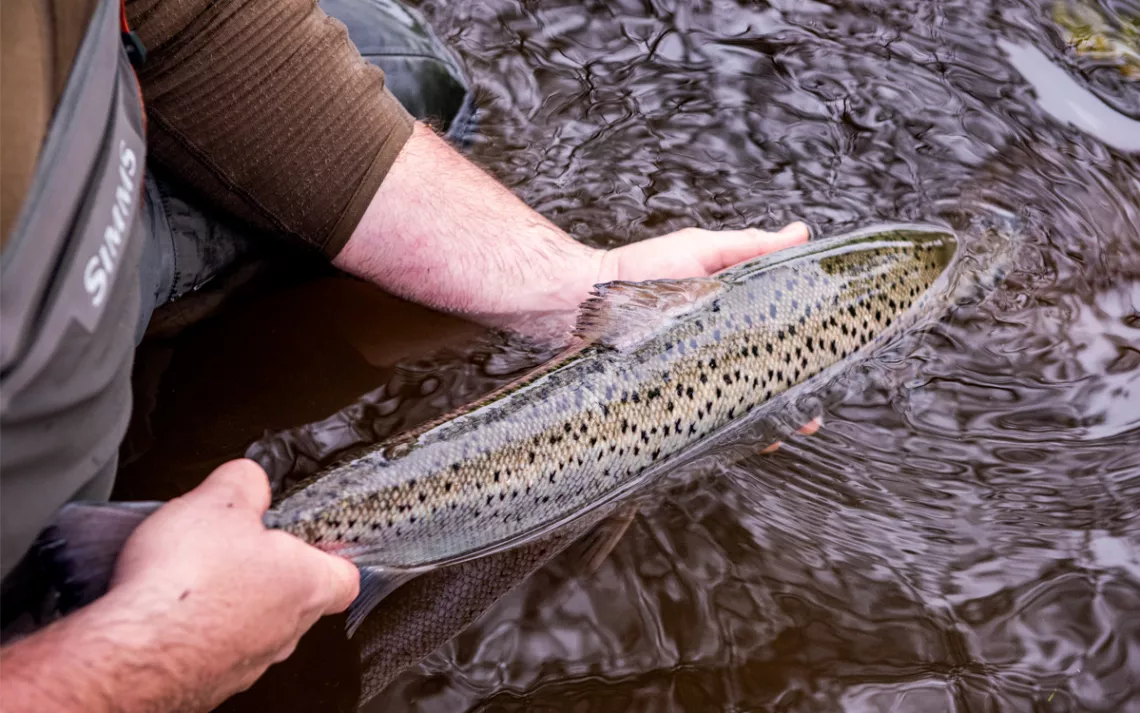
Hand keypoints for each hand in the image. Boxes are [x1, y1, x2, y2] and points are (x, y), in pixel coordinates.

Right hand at [110, 459, 358, 706]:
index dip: (330, 556)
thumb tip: (250, 479)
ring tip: (191, 576)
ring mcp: (247, 664)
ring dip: (227, 604)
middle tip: (235, 548)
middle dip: (266, 573)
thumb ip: (245, 483)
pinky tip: (163, 611)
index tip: (313, 541)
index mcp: (307, 585)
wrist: (131, 654)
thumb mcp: (220, 501)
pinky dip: (192, 632)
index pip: (346, 577)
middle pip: (295, 601)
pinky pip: (209, 652)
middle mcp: (285, 632)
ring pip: (251, 628)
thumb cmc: (186, 585)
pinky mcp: (205, 685)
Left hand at [597, 221, 819, 453]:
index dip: (806, 352)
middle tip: (812, 414)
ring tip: (786, 428)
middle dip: (792, 398)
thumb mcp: (701, 250)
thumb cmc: (639, 269)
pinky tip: (747, 440)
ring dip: (766, 419)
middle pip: (763, 376)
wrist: (581, 300)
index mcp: (730, 313)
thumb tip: (800, 233)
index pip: (778, 335)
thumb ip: (750, 246)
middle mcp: (716, 346)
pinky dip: (728, 431)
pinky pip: (705, 421)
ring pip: (739, 403)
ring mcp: (694, 374)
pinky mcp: (671, 396)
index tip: (833, 365)